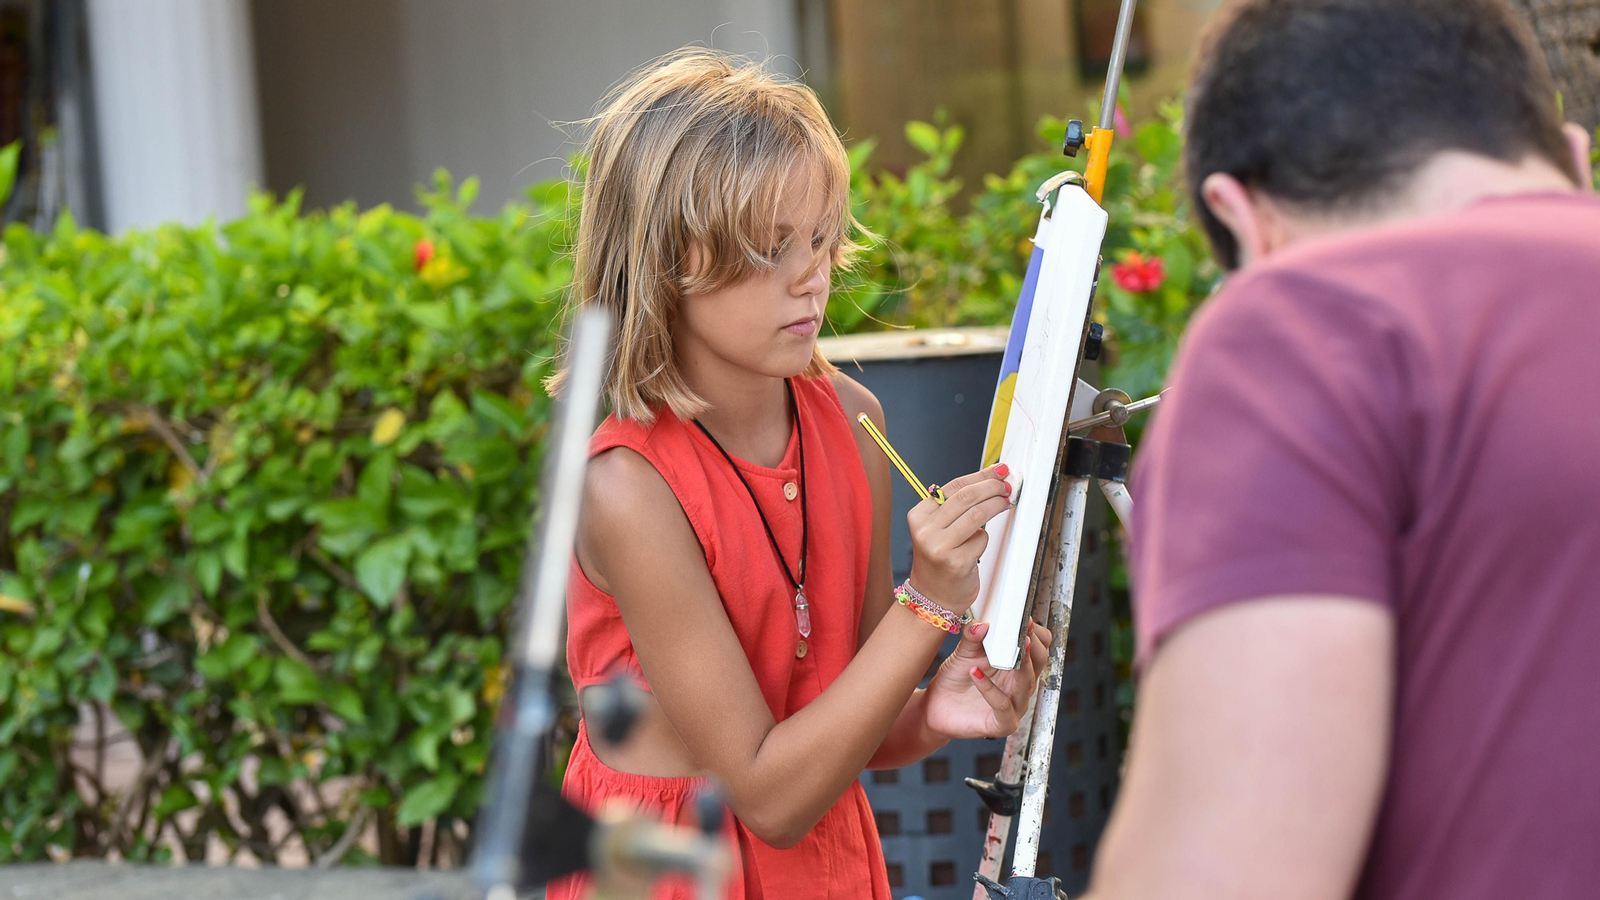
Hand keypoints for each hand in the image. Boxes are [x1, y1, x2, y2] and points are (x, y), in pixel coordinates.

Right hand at [907, 464, 1011, 611]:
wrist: (932, 598)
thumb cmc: (940, 561)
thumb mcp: (937, 530)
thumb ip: (955, 507)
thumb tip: (990, 480)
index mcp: (919, 516)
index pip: (953, 486)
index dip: (980, 475)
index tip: (999, 471)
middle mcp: (926, 529)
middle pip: (966, 497)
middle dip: (992, 487)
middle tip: (1007, 486)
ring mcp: (940, 546)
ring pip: (977, 514)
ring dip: (996, 505)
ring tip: (1006, 502)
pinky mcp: (956, 562)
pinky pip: (981, 539)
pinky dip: (985, 539)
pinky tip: (978, 545)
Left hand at [923, 619, 1051, 739]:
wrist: (937, 707)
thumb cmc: (956, 679)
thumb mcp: (963, 653)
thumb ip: (972, 637)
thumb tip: (982, 624)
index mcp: (1018, 664)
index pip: (1041, 646)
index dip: (1036, 632)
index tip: (1025, 617)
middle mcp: (1021, 684)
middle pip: (1040, 661)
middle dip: (1032, 643)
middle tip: (1021, 628)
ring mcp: (1015, 705)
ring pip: (1026, 682)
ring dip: (1017, 663)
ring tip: (1005, 647)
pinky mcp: (1003, 723)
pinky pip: (1002, 705)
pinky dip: (989, 689)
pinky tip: (975, 673)